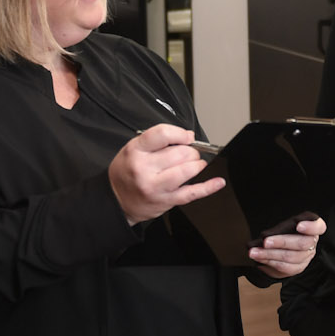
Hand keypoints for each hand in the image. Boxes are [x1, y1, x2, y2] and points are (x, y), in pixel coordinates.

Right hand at [109, 123, 224, 225]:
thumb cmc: (126, 173)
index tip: (187, 137)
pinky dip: (208, 187)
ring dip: (197, 164)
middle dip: (190, 151)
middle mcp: (144, 169)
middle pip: (180, 153)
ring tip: (195, 164)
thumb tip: (187, 136)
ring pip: (188, 170)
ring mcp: (156, 187)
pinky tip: (218, 182)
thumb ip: (157, 140)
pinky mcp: (166, 201)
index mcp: (135, 151)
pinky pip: (192, 193)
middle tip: (188, 154)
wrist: (116, 201)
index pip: (162, 134)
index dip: (180, 134)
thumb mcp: (132, 149)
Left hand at [249, 216, 324, 278]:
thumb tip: (266, 235)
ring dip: (270, 255)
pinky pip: (285, 268)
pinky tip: (260, 259)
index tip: (299, 226)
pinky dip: (270, 263)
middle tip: (265, 242)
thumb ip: (282, 227)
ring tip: (255, 252)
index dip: (310, 227)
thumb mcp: (284, 225)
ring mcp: (306, 257)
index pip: (318, 227)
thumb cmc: (283, 231)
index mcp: (313, 228)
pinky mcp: (298, 268)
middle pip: (302, 244)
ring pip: (291, 257)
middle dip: (281, 242)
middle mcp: (312, 242)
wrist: (280, 246)